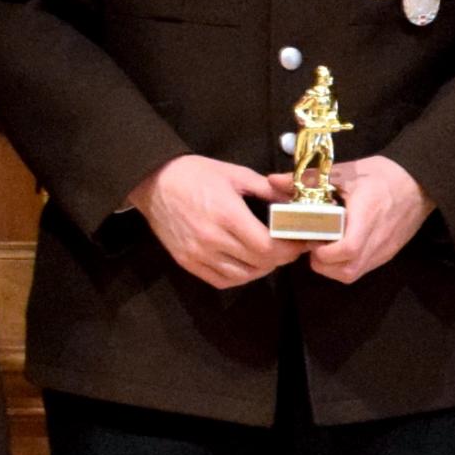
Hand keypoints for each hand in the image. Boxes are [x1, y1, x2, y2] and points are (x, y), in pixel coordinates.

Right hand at [130, 153, 290, 288]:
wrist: (153, 181)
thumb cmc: (196, 173)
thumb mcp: (236, 174)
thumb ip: (267, 190)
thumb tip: (295, 200)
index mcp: (227, 215)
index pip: (268, 246)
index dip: (289, 248)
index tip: (301, 241)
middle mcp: (212, 240)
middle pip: (259, 263)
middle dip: (281, 257)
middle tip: (290, 246)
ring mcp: (197, 254)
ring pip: (242, 276)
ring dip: (261, 269)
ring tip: (270, 255)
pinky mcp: (186, 262)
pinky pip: (220, 281)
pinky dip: (239, 277)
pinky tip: (246, 264)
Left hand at [303, 156, 430, 283]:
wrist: (420, 183)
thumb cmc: (383, 174)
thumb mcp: (346, 172)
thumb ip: (310, 179)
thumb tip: (274, 181)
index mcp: (366, 216)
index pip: (346, 249)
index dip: (323, 251)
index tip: (311, 237)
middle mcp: (376, 239)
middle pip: (347, 270)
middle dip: (323, 263)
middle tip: (314, 243)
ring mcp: (384, 250)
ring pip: (353, 274)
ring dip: (333, 267)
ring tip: (326, 246)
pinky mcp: (388, 254)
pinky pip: (363, 268)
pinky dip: (346, 264)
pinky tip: (341, 245)